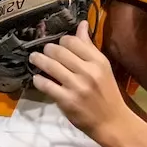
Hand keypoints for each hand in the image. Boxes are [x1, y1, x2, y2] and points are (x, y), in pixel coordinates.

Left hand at [29, 23, 131, 139]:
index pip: (73, 41)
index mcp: (98, 61)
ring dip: (38, 60)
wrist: (112, 121)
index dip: (62, 41)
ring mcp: (77, 87)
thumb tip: (82, 24)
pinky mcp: (67, 101)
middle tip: (44, 51)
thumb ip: (89, 47)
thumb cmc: (107, 93)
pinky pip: (46, 85)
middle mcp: (88, 72)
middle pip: (59, 51)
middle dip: (47, 49)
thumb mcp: (103, 68)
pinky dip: (38, 80)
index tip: (59, 45)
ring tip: (34, 59)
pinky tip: (37, 79)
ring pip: (50, 65)